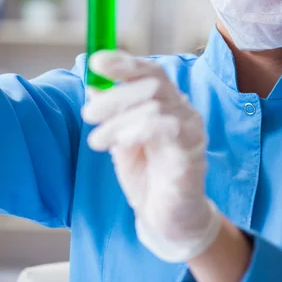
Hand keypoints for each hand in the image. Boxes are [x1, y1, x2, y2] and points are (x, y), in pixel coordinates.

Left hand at [81, 51, 221, 262]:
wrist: (166, 219)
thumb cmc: (146, 175)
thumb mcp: (120, 140)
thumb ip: (111, 114)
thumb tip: (92, 85)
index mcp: (165, 101)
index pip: (149, 70)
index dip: (123, 62)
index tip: (96, 61)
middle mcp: (181, 108)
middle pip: (152, 82)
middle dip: (116, 95)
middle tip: (88, 114)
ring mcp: (191, 127)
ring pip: (156, 105)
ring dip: (120, 120)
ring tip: (97, 141)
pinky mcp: (194, 150)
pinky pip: (171, 128)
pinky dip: (141, 129)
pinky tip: (122, 143)